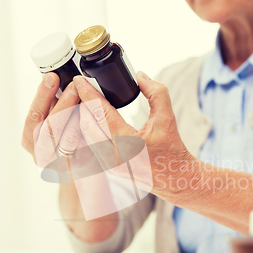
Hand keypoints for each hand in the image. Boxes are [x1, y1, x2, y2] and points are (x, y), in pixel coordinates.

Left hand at [71, 72, 196, 203]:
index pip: (100, 112)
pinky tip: (89, 118)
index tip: (78, 79)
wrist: (174, 177)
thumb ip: (156, 92)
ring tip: (83, 100)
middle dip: (81, 103)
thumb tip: (139, 75)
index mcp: (128, 142)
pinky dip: (87, 130)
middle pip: (86, 123)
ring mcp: (109, 165)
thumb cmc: (171, 148)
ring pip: (85, 135)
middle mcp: (114, 155)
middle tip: (80, 87)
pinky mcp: (107, 169)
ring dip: (82, 116)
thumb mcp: (167, 117)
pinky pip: (90, 145)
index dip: (88, 93)